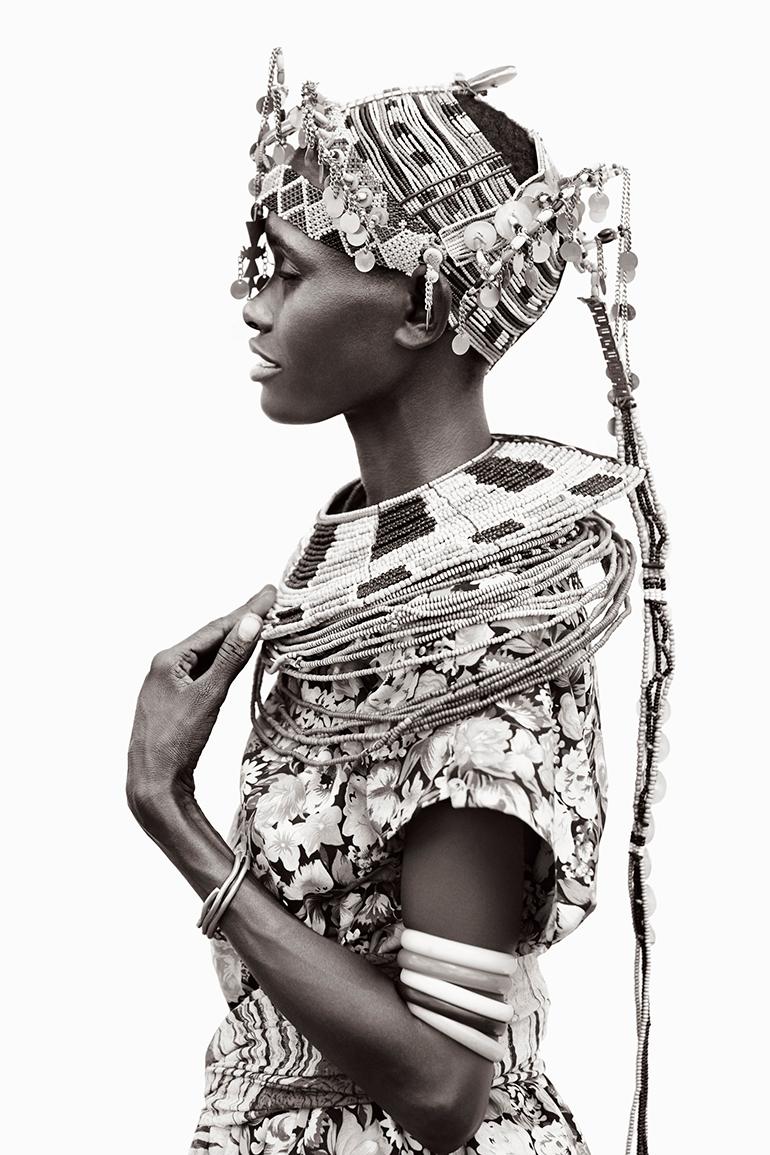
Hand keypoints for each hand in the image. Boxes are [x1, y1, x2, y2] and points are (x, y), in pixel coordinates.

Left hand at [126, 585, 276, 827]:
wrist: (153, 784)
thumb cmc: (176, 741)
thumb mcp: (209, 695)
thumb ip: (230, 658)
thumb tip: (251, 621)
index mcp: (168, 660)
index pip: (215, 628)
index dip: (246, 611)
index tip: (270, 593)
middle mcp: (164, 668)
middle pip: (211, 639)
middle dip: (241, 621)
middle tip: (269, 602)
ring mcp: (168, 686)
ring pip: (208, 657)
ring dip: (234, 642)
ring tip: (259, 624)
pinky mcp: (175, 703)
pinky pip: (204, 674)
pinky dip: (224, 663)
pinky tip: (236, 660)